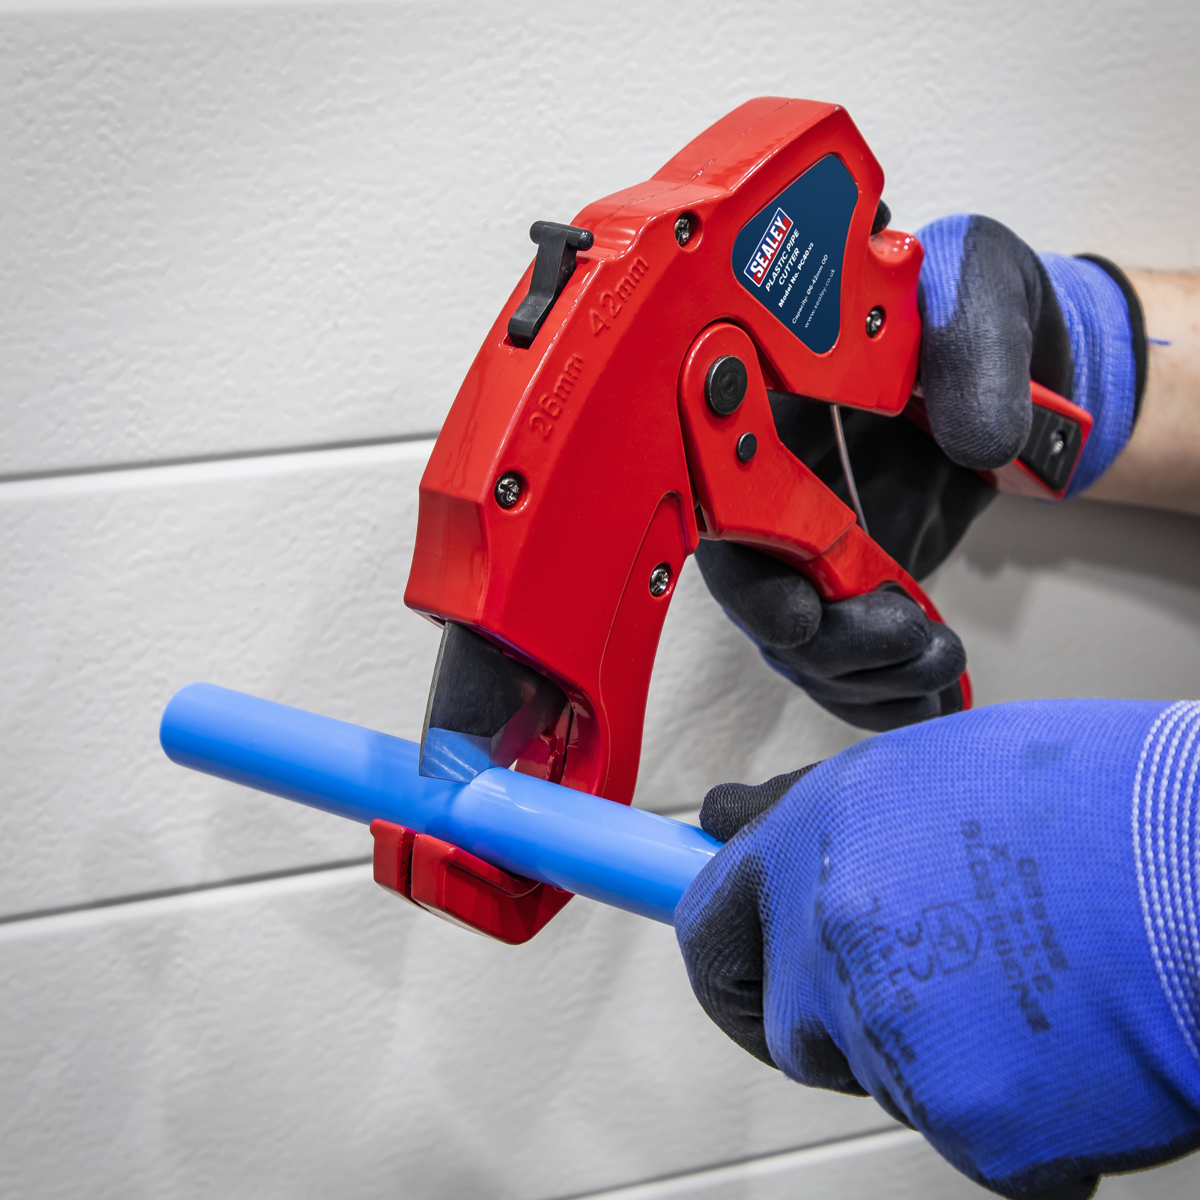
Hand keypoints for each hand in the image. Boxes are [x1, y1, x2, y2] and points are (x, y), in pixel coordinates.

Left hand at [675, 698, 1199, 1199]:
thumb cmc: (1095, 801)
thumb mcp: (926, 767)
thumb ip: (807, 808)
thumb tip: (720, 817)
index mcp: (815, 843)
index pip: (708, 933)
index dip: (729, 964)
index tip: (743, 979)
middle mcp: (834, 935)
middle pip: (791, 1027)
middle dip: (842, 1019)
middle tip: (936, 979)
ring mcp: (894, 1034)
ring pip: (884, 1081)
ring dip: (942, 1057)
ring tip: (1033, 981)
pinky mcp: (969, 1124)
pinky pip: (969, 1138)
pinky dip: (1017, 1115)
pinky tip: (1074, 1038)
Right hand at [696, 215, 1145, 730]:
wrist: (1018, 355)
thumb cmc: (965, 305)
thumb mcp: (977, 295)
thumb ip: (974, 355)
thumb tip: (977, 441)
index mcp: (769, 417)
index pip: (723, 510)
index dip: (749, 575)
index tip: (800, 611)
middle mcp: (773, 492)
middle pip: (756, 597)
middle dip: (822, 641)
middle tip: (901, 633)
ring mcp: (811, 548)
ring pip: (801, 647)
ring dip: (865, 674)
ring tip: (939, 655)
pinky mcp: (853, 586)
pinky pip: (849, 663)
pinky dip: (889, 696)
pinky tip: (936, 693)